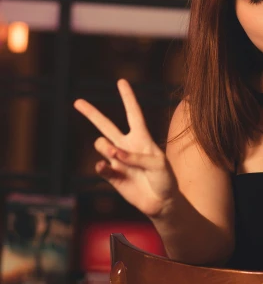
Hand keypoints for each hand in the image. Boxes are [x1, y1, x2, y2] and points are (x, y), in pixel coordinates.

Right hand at [74, 79, 175, 218]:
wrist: (161, 202)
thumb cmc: (165, 179)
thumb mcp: (158, 164)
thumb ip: (137, 157)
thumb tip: (113, 154)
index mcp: (142, 138)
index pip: (133, 113)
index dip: (128, 97)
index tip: (121, 81)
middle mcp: (127, 146)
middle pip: (106, 125)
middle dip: (91, 113)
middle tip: (77, 101)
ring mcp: (117, 160)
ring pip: (100, 144)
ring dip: (106, 147)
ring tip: (116, 156)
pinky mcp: (112, 175)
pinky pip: (101, 166)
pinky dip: (102, 165)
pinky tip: (106, 166)